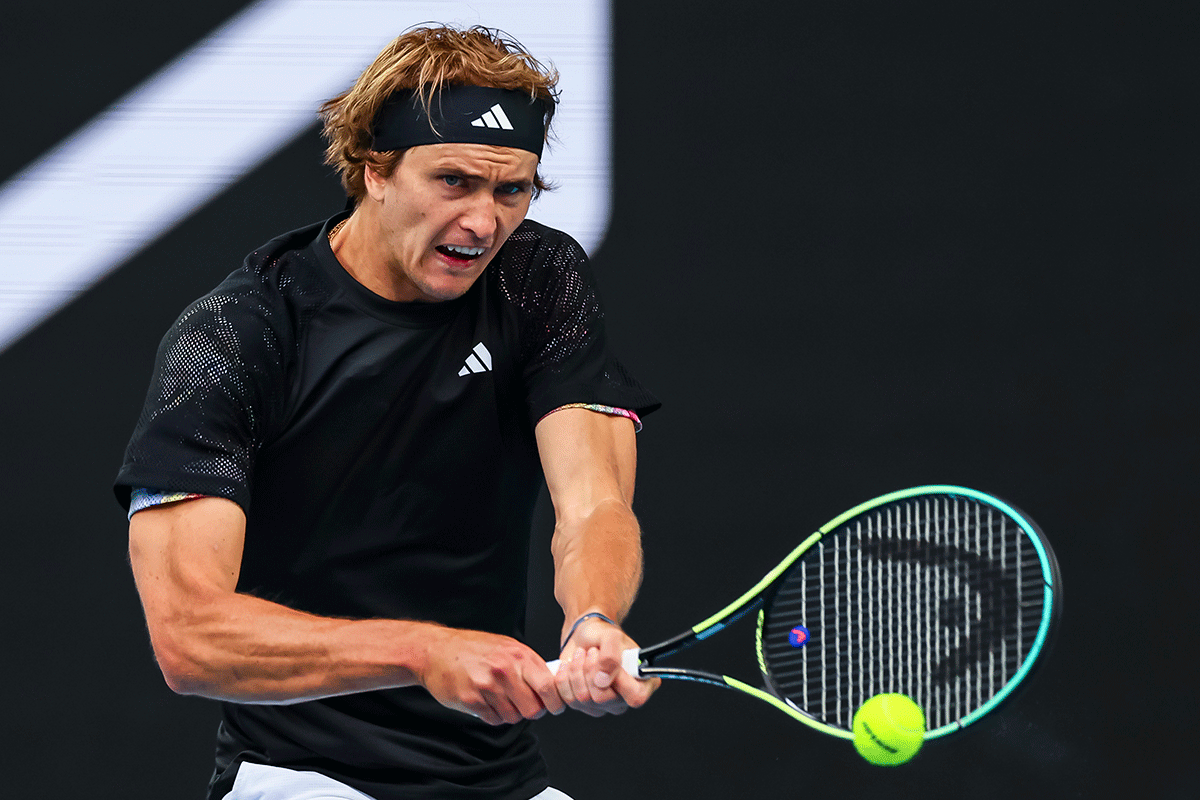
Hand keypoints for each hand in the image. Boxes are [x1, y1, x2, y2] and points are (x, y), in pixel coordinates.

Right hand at [418, 628, 565, 724]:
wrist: (436, 650)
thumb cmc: (473, 648)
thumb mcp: (507, 646)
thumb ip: (528, 664)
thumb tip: (551, 684)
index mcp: (519, 656)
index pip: (549, 687)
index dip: (554, 702)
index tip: (554, 706)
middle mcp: (505, 670)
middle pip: (533, 709)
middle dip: (531, 711)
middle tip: (523, 705)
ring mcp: (487, 686)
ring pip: (513, 717)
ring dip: (509, 713)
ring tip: (499, 698)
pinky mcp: (471, 700)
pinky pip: (494, 720)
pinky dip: (492, 715)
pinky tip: (485, 701)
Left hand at [555, 616, 658, 715]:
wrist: (585, 637)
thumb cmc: (603, 636)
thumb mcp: (611, 636)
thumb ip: (612, 656)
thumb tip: (603, 680)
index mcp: (641, 683)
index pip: (636, 697)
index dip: (620, 682)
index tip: (607, 662)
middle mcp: (623, 698)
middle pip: (602, 699)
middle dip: (590, 670)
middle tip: (591, 652)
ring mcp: (602, 705)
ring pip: (582, 699)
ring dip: (576, 670)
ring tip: (581, 655)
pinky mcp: (582, 706)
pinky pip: (566, 699)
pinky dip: (563, 678)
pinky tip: (569, 665)